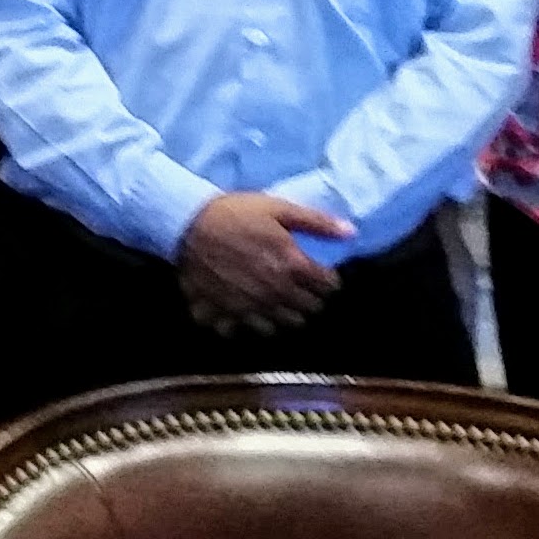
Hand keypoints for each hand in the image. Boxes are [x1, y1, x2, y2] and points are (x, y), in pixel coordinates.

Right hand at [175, 193, 348, 335]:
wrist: (187, 223)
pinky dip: (248, 323)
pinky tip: (247, 310)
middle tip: (299, 285)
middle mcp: (276, 292)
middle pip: (309, 308)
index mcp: (292, 265)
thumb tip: (351, 232)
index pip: (327, 285)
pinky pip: (244, 330)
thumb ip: (317, 222)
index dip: (327, 278)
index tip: (319, 272)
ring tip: (278, 299)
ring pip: (283, 324)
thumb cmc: (235, 213)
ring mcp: (250, 306)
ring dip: (285, 313)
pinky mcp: (226, 312)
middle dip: (310, 297)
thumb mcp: (278, 208)